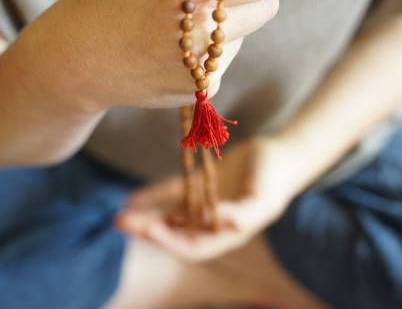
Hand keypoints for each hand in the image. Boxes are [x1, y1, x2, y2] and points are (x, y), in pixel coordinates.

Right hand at [10, 0, 306, 112]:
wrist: (76, 61)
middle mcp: (200, 34)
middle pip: (267, 4)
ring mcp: (202, 67)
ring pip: (248, 31)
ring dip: (232, 16)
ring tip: (181, 15)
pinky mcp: (200, 90)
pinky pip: (229, 57)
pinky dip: (216, 43)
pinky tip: (177, 41)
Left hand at [114, 135, 303, 261]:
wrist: (280, 154)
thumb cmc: (275, 179)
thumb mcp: (263, 199)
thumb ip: (244, 215)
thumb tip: (222, 225)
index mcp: (226, 234)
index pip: (192, 246)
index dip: (170, 241)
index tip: (149, 229)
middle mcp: (211, 223)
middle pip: (175, 233)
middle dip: (148, 230)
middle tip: (121, 222)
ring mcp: (204, 204)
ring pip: (169, 215)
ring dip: (146, 216)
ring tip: (121, 215)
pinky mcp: (201, 185)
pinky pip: (172, 193)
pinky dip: (153, 196)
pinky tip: (133, 197)